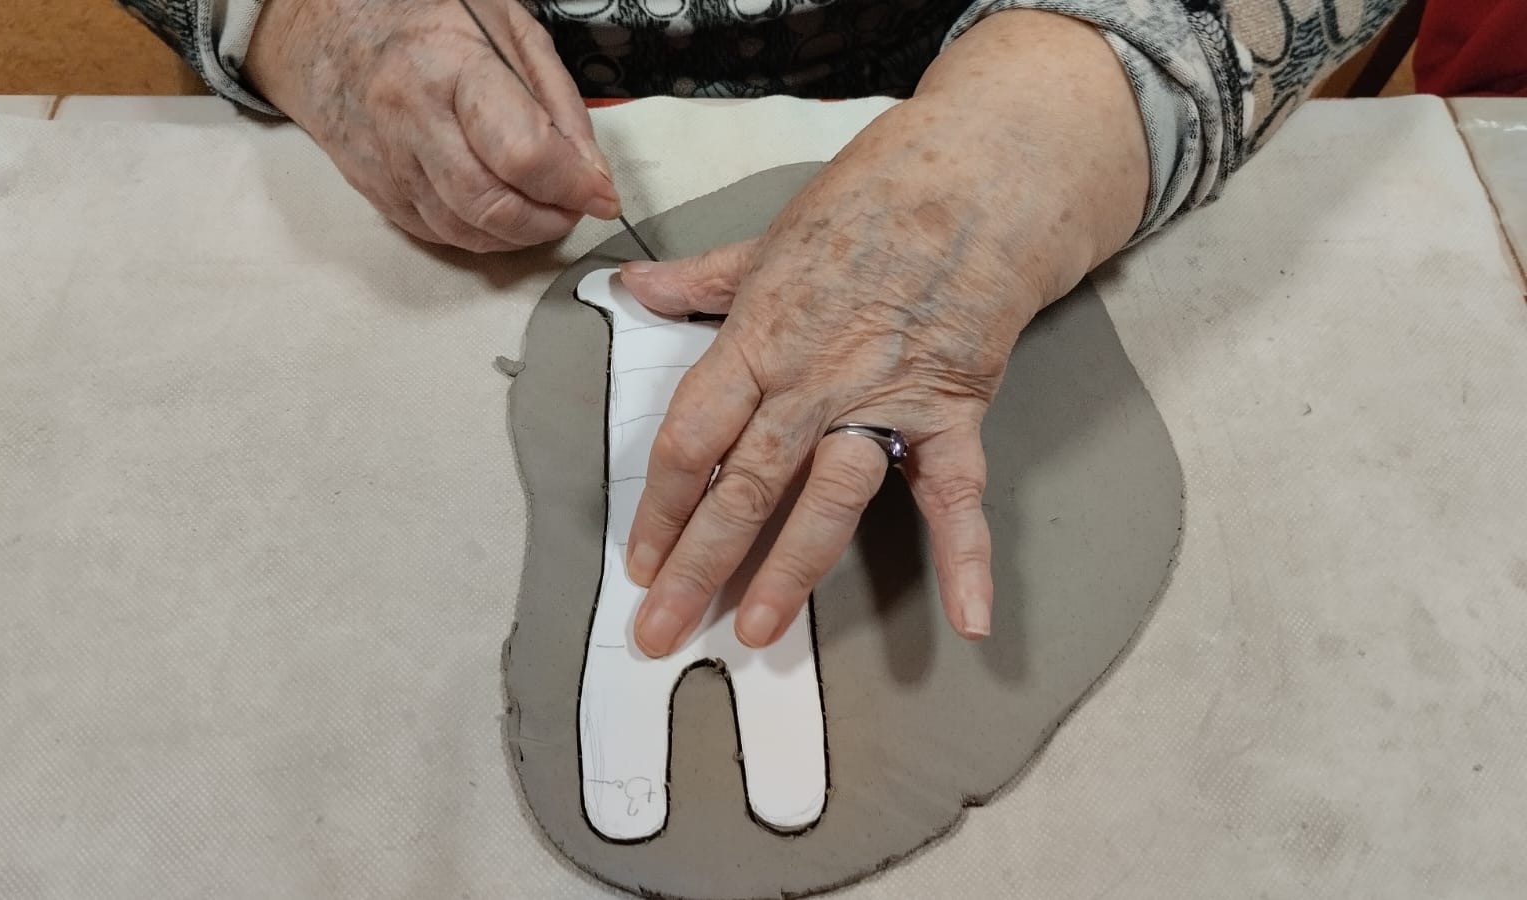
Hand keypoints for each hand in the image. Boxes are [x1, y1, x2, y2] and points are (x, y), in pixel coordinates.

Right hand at [245, 0, 619, 249]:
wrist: (328, 33)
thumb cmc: (424, 20)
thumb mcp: (507, 28)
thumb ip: (556, 100)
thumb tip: (591, 173)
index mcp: (449, 67)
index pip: (523, 153)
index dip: (573, 185)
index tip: (601, 195)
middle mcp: (410, 120)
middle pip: (492, 205)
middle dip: (549, 220)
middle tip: (574, 206)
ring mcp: (387, 163)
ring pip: (467, 231)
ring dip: (519, 234)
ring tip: (544, 208)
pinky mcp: (376, 192)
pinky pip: (440, 233)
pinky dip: (482, 232)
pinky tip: (500, 209)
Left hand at [618, 11, 1150, 656]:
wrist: (974, 173)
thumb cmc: (867, 200)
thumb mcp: (768, 238)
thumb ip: (700, 280)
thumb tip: (633, 287)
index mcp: (757, 338)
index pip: (689, 437)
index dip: (658, 506)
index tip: (637, 562)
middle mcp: (811, 378)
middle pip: (742, 485)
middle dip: (697, 566)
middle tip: (660, 633)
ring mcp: (882, 396)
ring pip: (826, 497)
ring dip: (790, 569)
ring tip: (756, 633)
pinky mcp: (951, 406)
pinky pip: (956, 491)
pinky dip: (966, 555)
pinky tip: (968, 620)